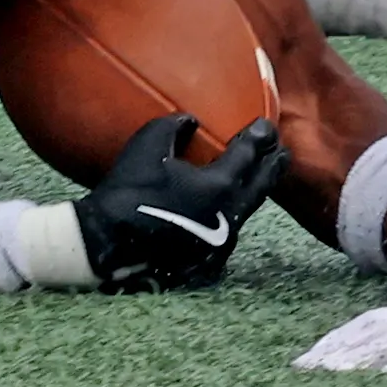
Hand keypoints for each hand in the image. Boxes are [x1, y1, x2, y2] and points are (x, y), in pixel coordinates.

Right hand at [69, 113, 283, 290]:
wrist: (105, 248)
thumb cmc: (126, 192)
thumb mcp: (148, 144)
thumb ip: (175, 125)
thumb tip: (193, 122)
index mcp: (218, 186)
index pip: (250, 154)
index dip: (260, 136)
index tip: (267, 126)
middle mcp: (228, 217)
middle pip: (261, 186)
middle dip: (273, 165)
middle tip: (280, 151)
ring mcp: (220, 245)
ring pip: (246, 211)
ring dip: (253, 192)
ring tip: (256, 178)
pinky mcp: (208, 264)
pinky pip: (227, 234)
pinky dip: (230, 216)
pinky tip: (225, 211)